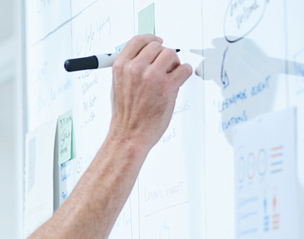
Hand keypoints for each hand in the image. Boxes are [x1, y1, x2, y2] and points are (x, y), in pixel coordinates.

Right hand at [110, 34, 191, 153]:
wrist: (130, 134)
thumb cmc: (126, 114)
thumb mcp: (117, 85)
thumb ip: (129, 68)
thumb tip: (144, 57)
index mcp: (121, 66)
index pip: (139, 40)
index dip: (151, 39)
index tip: (158, 42)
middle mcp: (135, 68)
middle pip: (157, 46)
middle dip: (163, 55)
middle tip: (165, 66)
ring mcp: (152, 77)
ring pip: (172, 54)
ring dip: (175, 63)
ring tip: (171, 76)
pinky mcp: (168, 86)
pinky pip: (185, 69)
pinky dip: (185, 73)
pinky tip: (178, 81)